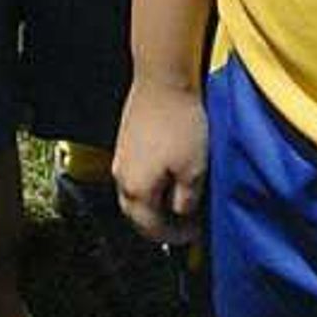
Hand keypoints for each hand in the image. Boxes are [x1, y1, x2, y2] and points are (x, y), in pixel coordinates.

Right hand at [111, 79, 208, 248]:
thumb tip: (182, 214)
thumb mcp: (194, 170)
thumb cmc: (181, 123)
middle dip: (161, 222)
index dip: (176, 237)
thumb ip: (186, 200)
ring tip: (180, 197)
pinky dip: (151, 181)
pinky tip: (169, 172)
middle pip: (138, 214)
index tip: (196, 234)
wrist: (163, 79)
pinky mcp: (125, 140)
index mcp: (137, 191)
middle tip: (186, 222)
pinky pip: (135, 173)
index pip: (152, 229)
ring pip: (136, 193)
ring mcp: (121, 158)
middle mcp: (122, 178)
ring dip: (155, 201)